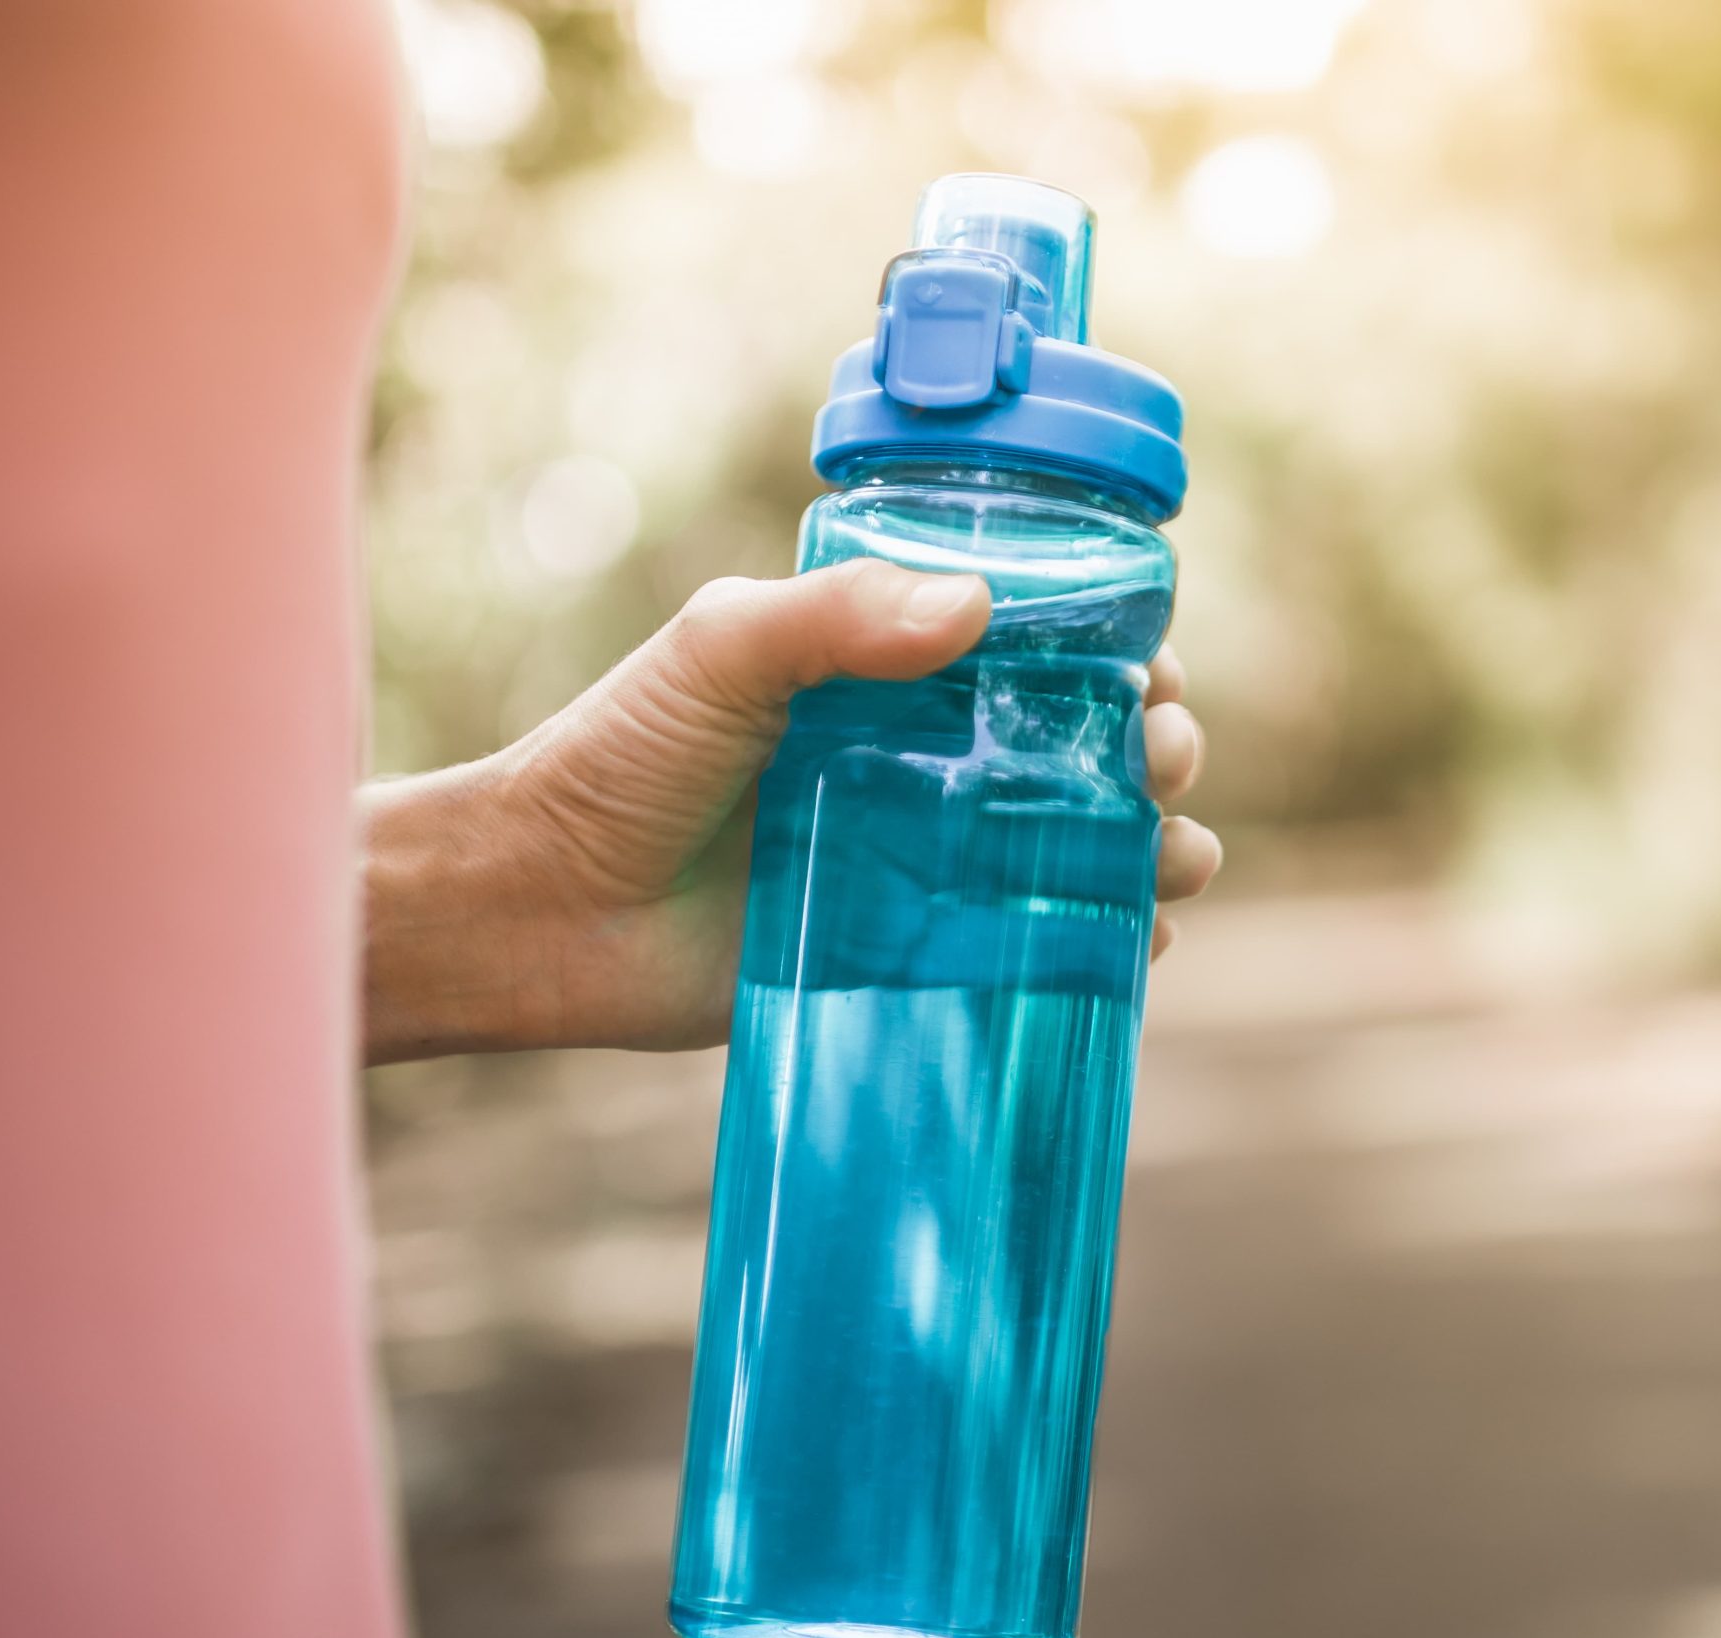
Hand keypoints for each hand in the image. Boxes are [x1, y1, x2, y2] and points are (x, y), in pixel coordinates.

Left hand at [361, 561, 1221, 1063]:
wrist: (546, 910)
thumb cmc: (620, 760)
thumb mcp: (721, 653)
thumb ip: (836, 622)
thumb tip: (979, 606)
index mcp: (900, 668)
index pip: (1048, 642)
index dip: (1122, 648)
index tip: (1152, 667)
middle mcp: (937, 756)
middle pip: (1093, 742)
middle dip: (1161, 747)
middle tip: (1159, 761)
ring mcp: (937, 856)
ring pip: (1091, 845)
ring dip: (1161, 847)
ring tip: (1174, 859)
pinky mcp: (924, 949)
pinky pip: (1043, 941)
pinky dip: (1113, 941)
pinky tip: (1144, 939)